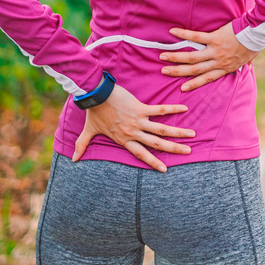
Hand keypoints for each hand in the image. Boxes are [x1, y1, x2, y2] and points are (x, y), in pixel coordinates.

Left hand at [72, 84, 194, 171]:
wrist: (95, 95)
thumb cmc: (93, 112)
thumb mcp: (88, 131)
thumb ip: (82, 145)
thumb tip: (73, 160)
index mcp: (124, 139)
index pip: (141, 154)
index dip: (153, 162)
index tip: (165, 170)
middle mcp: (133, 132)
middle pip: (157, 143)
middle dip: (173, 149)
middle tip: (187, 152)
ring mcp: (138, 121)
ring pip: (162, 129)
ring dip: (178, 132)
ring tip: (191, 135)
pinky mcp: (140, 108)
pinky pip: (159, 110)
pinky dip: (172, 109)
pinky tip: (184, 108)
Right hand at [160, 22, 260, 91]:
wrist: (257, 34)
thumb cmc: (254, 45)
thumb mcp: (249, 59)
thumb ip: (245, 65)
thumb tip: (247, 69)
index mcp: (225, 68)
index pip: (207, 78)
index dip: (194, 84)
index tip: (183, 88)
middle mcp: (218, 62)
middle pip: (195, 69)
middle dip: (178, 71)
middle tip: (164, 71)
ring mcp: (215, 51)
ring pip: (192, 57)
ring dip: (176, 57)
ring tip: (163, 56)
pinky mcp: (214, 38)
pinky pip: (196, 37)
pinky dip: (183, 35)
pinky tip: (173, 32)